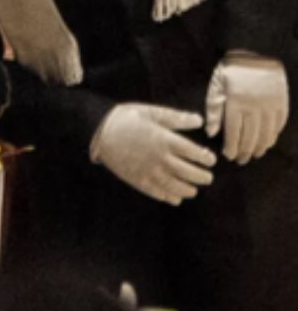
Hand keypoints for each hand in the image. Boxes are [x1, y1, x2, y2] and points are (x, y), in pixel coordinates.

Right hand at [89, 103, 215, 204]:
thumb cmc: (126, 118)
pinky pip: (160, 194)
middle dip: (203, 177)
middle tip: (208, 177)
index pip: (195, 153)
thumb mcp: (151, 112)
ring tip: (194, 189)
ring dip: (190, 189)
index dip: (206, 158)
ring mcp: (150, 172)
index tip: (210, 159)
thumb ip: (176, 118)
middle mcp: (161, 159)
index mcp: (165, 140)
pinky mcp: (139, 181)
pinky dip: (171, 197)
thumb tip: (199, 120)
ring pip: (177, 187)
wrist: (99, 131)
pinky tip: (176, 197)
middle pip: (190, 173)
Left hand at [205, 53, 288, 163]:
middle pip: (250, 137)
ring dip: (260, 147)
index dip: (231, 148)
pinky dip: (273, 136)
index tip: (229, 156)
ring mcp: (270, 104)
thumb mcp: (216, 85)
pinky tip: (268, 142)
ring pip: (265, 134)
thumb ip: (214, 110)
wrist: (254, 48)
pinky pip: (278, 124)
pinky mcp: (281, 101)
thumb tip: (211, 133)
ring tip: (254, 155)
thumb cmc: (230, 68)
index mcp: (235, 102)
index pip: (233, 133)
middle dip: (245, 151)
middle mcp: (254, 106)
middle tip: (241, 160)